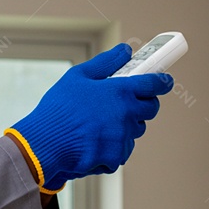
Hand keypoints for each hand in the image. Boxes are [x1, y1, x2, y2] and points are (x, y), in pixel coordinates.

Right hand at [6, 44, 173, 192]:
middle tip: (125, 102)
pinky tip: (93, 139)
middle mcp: (126, 115)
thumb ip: (106, 62)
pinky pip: (122, 149)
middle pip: (150, 109)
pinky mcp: (115, 157)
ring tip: (100, 122)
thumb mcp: (78, 76)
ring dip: (125, 126)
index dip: (162, 81)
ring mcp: (122, 138)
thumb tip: (124, 51)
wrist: (44, 144)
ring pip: (135, 130)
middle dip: (143, 104)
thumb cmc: (58, 109)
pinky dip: (112, 145)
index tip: (164, 81)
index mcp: (120, 92)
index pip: (154, 84)